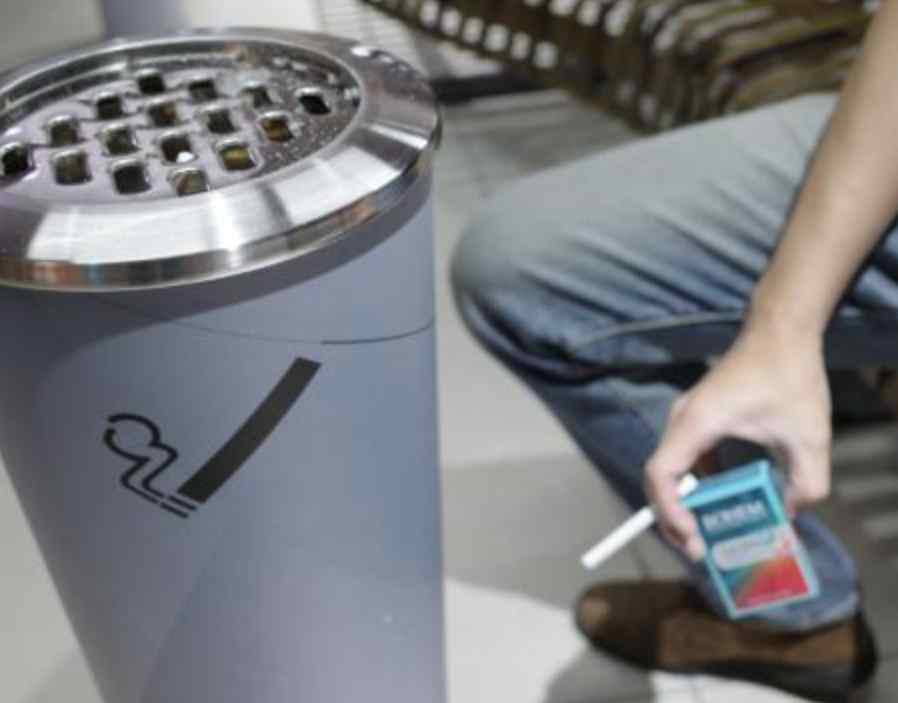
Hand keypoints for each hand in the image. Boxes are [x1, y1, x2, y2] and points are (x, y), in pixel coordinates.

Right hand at [644, 321, 831, 559]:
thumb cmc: (789, 375)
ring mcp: (687, 419)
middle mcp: (682, 421)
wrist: (781, 331)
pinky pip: (686, 460)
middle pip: (659, 479)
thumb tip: (788, 516)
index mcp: (697, 423)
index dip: (670, 511)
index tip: (694, 537)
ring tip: (706, 533)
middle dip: (673, 518)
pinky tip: (722, 500)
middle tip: (699, 550)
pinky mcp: (697, 420)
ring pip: (670, 471)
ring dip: (684, 504)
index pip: (661, 475)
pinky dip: (696, 486)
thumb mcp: (809, 436)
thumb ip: (806, 485)